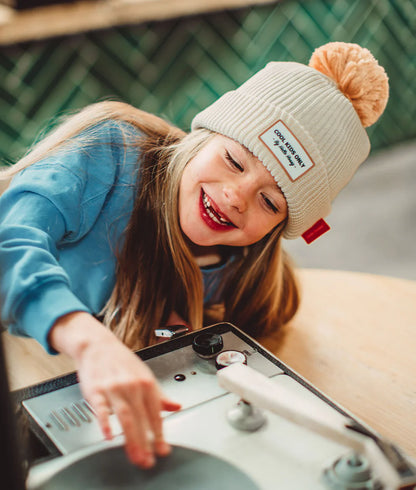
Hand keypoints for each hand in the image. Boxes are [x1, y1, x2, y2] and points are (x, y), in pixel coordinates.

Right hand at [49, 312, 180, 467]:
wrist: (98, 345)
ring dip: (131, 439)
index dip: (160, 434)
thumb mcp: (144, 375)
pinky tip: (109, 436)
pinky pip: (101, 408)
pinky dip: (105, 423)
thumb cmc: (121, 361)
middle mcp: (132, 386)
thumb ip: (160, 395)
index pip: (156, 413)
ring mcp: (114, 388)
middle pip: (141, 419)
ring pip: (125, 417)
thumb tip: (176, 406)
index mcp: (146, 383)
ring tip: (136, 456)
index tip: (163, 450)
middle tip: (149, 461)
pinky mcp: (96, 390)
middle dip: (146, 442)